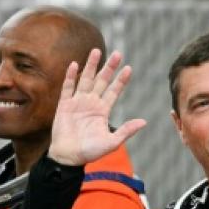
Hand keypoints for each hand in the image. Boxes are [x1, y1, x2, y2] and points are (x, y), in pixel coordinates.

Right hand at [47, 48, 146, 166]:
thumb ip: (126, 131)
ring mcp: (77, 102)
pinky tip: (75, 65)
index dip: (121, 80)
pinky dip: (70, 77)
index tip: (128, 68)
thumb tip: (144, 122)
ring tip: (96, 51)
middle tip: (117, 54)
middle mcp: (91, 103)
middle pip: (101, 81)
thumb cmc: (89, 152)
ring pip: (85, 80)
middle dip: (109, 68)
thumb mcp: (111, 143)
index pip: (113, 91)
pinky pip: (68, 88)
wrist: (68, 157)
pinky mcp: (64, 105)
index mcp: (102, 111)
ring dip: (91, 66)